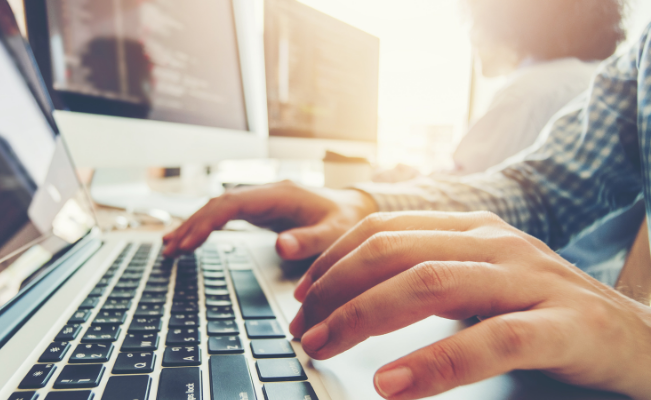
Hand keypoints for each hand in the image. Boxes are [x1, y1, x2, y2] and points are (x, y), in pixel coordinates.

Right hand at [163, 180, 376, 259]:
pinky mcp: (260, 211)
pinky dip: (205, 227)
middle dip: (192, 225)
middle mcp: (266, 193)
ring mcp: (261, 201)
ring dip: (193, 226)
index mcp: (280, 195)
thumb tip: (280, 245)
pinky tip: (189, 240)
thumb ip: (310, 240)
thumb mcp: (335, 233)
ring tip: (169, 248)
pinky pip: (225, 216)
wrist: (355, 208)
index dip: (207, 222)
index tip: (189, 242)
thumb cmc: (347, 220)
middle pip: (218, 204)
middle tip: (170, 250)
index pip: (232, 204)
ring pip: (217, 208)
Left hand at [289, 211, 650, 399]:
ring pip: (430, 283)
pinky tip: (393, 385)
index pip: (384, 231)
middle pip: (394, 252)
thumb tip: (358, 299)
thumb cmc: (550, 314)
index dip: (333, 262)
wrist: (646, 340)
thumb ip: (431, 280)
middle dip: (336, 290)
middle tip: (303, 329)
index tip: (302, 297)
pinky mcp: (564, 326)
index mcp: (474, 229)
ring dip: (364, 317)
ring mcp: (532, 279)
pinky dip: (435, 363)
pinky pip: (490, 340)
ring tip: (325, 348)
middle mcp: (497, 243)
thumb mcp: (485, 285)